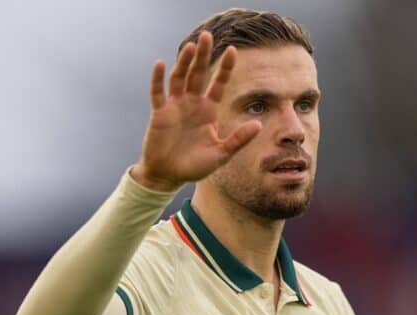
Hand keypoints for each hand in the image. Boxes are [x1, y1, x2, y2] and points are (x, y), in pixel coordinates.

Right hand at [131, 31, 261, 191]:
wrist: (169, 176)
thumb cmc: (195, 166)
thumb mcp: (221, 154)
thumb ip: (238, 139)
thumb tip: (258, 125)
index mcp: (208, 111)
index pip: (219, 84)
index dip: (225, 68)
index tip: (233, 50)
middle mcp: (192, 104)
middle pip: (198, 75)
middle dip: (203, 56)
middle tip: (208, 36)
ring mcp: (175, 107)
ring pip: (180, 79)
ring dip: (184, 62)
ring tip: (191, 46)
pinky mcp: (159, 114)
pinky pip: (158, 94)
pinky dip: (158, 80)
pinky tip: (161, 64)